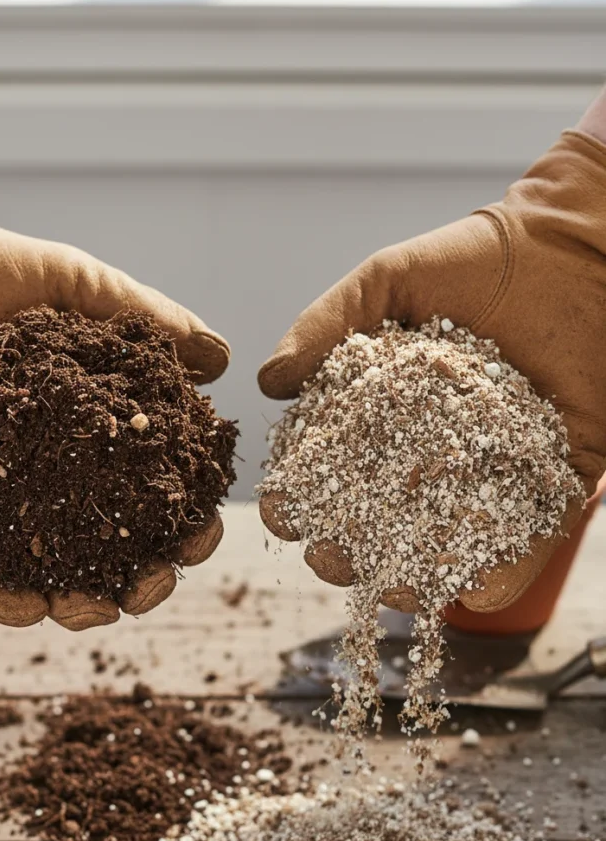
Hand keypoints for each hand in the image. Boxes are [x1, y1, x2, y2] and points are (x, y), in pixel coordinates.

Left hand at [0, 145, 229, 629]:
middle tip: (150, 586)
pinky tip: (25, 607)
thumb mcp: (81, 287)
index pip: (146, 491)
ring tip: (92, 611)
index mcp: (87, 429)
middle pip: (99, 544)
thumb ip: (150, 320)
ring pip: (35, 565)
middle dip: (133, 579)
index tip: (198, 537)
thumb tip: (222, 360)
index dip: (179, 523)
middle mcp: (45, 467)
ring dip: (71, 600)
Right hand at [258, 130, 605, 613]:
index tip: (281, 512)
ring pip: (445, 545)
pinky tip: (474, 592)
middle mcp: (431, 453)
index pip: (330, 470)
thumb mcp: (387, 280)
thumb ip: (326, 326)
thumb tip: (267, 383)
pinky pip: (529, 541)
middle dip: (347, 552)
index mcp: (384, 415)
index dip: (299, 498)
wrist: (580, 248)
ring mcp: (491, 473)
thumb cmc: (475, 259)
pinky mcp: (553, 481)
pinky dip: (504, 574)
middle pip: (377, 521)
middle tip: (334, 559)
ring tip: (396, 590)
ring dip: (414, 578)